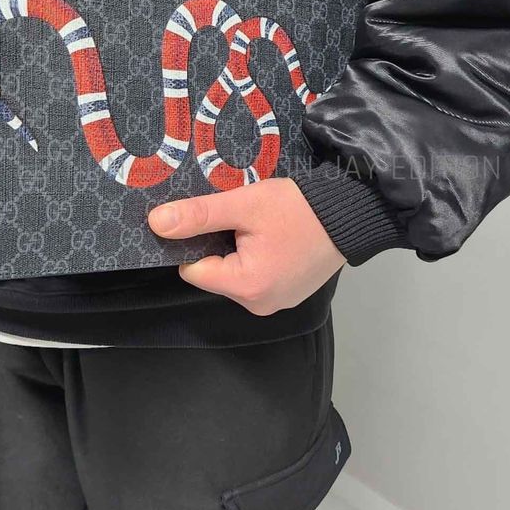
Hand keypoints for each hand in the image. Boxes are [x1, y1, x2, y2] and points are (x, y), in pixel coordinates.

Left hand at [148, 178, 345, 314]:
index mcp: (246, 287)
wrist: (352, 213)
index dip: (195, 242)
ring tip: (259, 226)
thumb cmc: (300, 208)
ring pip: (235, 275)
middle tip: (239, 219)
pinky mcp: (289, 294)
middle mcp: (259, 304)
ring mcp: (277, 303)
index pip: (193, 270)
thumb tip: (157, 223)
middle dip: (219, 246)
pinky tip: (272, 237)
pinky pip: (256, 278)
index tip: (211, 219)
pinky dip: (256, 258)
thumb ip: (199, 215)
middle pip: (214, 274)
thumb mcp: (244, 204)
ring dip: (238, 251)